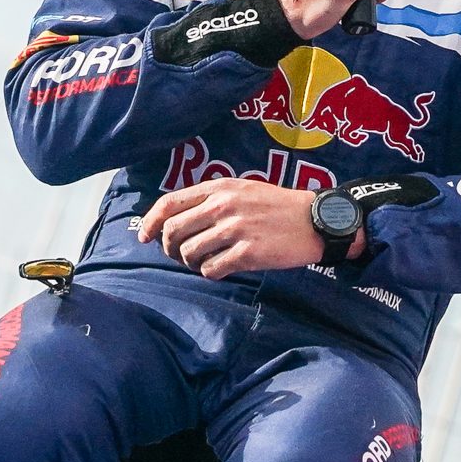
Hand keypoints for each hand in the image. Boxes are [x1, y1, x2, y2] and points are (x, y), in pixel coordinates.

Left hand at [138, 179, 363, 278]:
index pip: (170, 203)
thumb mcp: (244, 190)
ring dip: (191, 263)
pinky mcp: (248, 253)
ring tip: (205, 262)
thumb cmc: (278, 206)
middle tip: (181, 255)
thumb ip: (212, 199)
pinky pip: (212, 269)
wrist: (316, 221)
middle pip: (174, 231)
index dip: (151, 222)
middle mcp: (223, 206)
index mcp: (220, 188)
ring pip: (190, 253)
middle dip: (170, 248)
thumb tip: (177, 221)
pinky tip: (222, 269)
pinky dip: (210, 273)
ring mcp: (235, 229)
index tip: (145, 237)